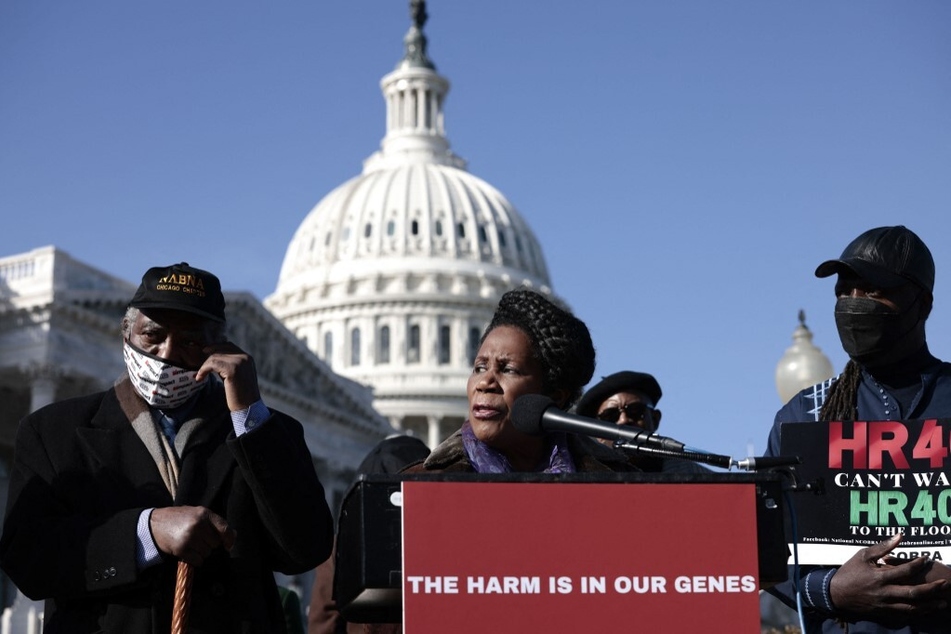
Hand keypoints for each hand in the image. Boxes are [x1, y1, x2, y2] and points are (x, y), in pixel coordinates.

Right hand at [150, 506, 236, 566]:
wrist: (154, 524)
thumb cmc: (179, 518)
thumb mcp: (197, 513)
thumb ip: (214, 523)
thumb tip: (233, 535)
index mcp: (204, 513)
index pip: (224, 528)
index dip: (229, 539)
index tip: (228, 545)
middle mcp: (198, 524)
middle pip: (215, 543)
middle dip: (209, 544)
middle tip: (198, 540)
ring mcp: (190, 537)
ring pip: (207, 553)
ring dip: (201, 552)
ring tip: (191, 544)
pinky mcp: (181, 549)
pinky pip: (198, 561)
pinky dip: (195, 559)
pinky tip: (187, 552)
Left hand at [195, 341, 260, 411]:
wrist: (248, 407)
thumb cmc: (241, 395)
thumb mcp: (237, 376)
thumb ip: (229, 365)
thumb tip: (213, 360)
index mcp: (247, 358)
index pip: (228, 345)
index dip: (215, 348)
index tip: (205, 353)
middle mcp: (245, 357)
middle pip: (221, 348)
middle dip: (208, 355)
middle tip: (200, 365)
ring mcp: (239, 362)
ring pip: (215, 356)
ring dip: (204, 365)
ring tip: (200, 375)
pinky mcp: (232, 370)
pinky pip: (212, 364)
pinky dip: (203, 370)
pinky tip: (200, 378)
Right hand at [830, 532, 948, 621]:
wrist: (836, 594)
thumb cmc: (850, 571)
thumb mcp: (863, 555)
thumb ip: (883, 547)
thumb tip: (900, 536)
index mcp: (880, 577)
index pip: (905, 570)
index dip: (918, 564)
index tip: (926, 559)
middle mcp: (885, 592)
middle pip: (914, 593)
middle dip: (932, 589)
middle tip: (944, 584)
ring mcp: (885, 604)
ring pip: (912, 608)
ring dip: (930, 606)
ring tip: (943, 602)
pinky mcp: (884, 613)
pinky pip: (904, 615)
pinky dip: (917, 613)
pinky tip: (926, 610)